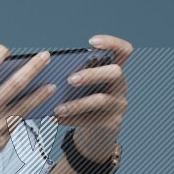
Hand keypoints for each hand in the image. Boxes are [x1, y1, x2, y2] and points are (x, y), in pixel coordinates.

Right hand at [0, 45, 56, 173]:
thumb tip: (8, 72)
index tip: (6, 49)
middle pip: (16, 83)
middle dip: (34, 67)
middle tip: (46, 56)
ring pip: (24, 107)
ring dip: (40, 95)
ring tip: (52, 86)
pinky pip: (14, 124)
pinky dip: (21, 115)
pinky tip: (30, 110)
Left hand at [54, 34, 132, 160]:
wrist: (97, 132)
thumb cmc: (85, 100)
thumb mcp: (84, 85)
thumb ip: (76, 74)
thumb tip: (49, 70)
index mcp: (113, 70)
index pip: (124, 51)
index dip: (112, 43)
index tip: (91, 41)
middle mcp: (120, 84)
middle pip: (115, 72)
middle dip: (92, 74)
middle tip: (70, 79)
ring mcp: (119, 104)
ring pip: (101, 100)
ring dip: (77, 103)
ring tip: (57, 108)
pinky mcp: (112, 122)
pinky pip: (92, 120)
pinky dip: (72, 119)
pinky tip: (57, 119)